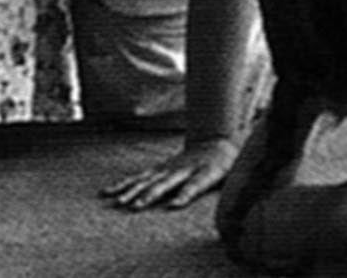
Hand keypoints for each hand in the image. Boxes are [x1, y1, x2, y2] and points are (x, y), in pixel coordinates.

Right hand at [101, 135, 238, 210]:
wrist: (217, 140)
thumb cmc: (228, 163)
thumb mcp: (236, 173)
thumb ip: (234, 186)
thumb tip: (238, 202)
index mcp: (207, 170)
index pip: (196, 183)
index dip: (186, 194)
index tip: (174, 205)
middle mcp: (185, 168)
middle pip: (167, 182)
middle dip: (152, 194)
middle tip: (137, 207)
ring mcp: (170, 167)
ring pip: (149, 179)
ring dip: (134, 191)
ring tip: (121, 204)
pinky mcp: (159, 168)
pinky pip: (139, 177)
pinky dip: (123, 184)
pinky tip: (107, 193)